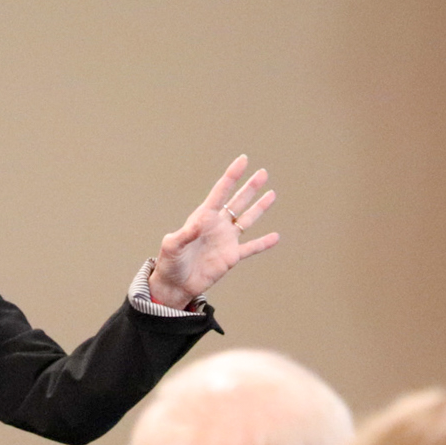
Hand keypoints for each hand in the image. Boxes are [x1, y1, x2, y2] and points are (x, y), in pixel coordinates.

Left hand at [147, 155, 278, 308]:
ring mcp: (225, 240)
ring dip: (259, 207)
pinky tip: (275, 237)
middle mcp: (217, 225)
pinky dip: (263, 243)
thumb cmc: (169, 262)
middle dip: (250, 187)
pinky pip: (251, 248)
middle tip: (263, 173)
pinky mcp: (231, 257)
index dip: (232, 175)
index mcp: (203, 217)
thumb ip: (185, 234)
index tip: (243, 160)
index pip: (221, 192)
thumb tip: (199, 223)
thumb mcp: (173, 246)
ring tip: (272, 193)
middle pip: (237, 201)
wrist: (175, 284)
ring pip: (246, 219)